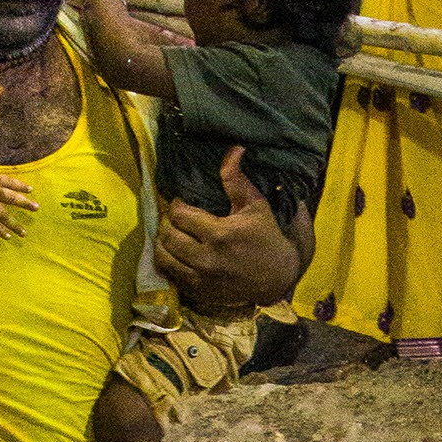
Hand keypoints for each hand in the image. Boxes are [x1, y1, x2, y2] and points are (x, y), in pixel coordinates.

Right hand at [0, 149, 36, 238]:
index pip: (9, 182)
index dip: (20, 186)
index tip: (30, 190)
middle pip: (12, 199)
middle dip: (25, 203)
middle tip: (36, 208)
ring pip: (4, 216)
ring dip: (14, 225)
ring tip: (24, 233)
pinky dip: (0, 231)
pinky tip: (8, 237)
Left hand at [156, 149, 303, 314]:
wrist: (278, 278)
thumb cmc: (267, 237)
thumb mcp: (256, 206)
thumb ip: (236, 179)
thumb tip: (233, 149)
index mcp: (220, 234)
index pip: (179, 215)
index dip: (176, 205)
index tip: (182, 202)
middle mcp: (206, 259)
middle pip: (167, 236)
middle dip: (167, 223)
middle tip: (175, 218)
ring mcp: (201, 279)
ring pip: (163, 257)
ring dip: (162, 243)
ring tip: (172, 234)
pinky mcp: (199, 292)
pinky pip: (170, 276)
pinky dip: (168, 263)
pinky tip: (176, 253)